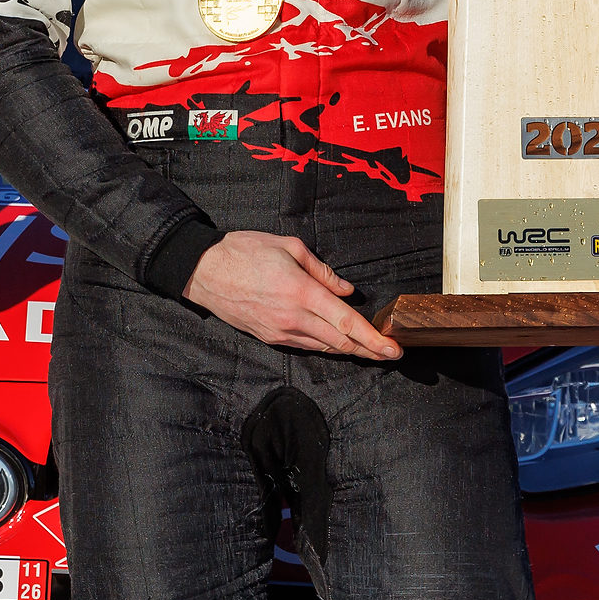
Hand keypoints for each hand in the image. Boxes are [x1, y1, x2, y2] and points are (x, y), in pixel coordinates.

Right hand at [182, 231, 402, 359]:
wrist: (204, 271)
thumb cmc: (245, 251)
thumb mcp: (288, 246)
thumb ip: (322, 270)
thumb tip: (346, 290)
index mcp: (301, 292)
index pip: (347, 323)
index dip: (374, 340)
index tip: (394, 349)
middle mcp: (293, 318)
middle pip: (341, 343)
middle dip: (370, 351)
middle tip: (392, 353)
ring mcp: (280, 332)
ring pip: (324, 348)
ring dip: (350, 350)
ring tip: (371, 348)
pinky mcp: (270, 338)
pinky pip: (305, 346)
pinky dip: (326, 346)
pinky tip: (337, 342)